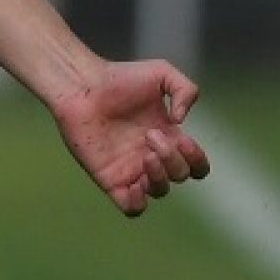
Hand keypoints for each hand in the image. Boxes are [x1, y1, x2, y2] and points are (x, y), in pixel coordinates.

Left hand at [50, 59, 210, 217]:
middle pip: (179, 176)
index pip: (195, 165)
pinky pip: (131, 207)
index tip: (183, 140)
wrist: (82, 86)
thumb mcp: (162, 72)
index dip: (196, 160)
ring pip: (159, 192)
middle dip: (173, 158)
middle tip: (150, 135)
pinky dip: (138, 203)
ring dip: (159, 176)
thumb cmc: (118, 78)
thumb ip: (186, 89)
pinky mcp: (109, 178)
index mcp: (167, 137)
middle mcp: (150, 156)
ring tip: (146, 153)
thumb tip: (181, 123)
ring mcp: (131, 169)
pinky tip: (136, 182)